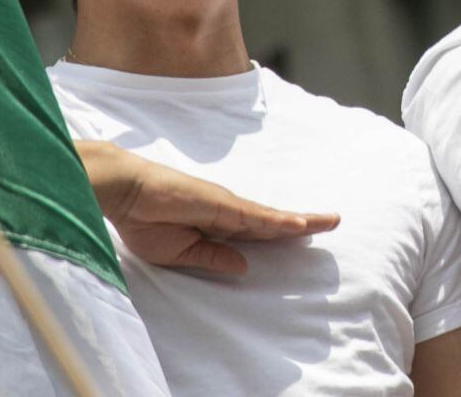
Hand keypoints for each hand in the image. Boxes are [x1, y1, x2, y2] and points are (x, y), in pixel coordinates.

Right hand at [77, 140, 339, 274]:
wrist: (126, 194)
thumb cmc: (145, 221)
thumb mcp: (181, 254)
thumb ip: (214, 258)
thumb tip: (245, 267)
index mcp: (219, 227)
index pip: (258, 234)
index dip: (281, 236)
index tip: (306, 238)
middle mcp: (230, 213)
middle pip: (274, 222)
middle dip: (303, 223)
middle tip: (334, 222)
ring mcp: (228, 206)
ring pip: (272, 217)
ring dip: (301, 220)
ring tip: (330, 221)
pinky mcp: (222, 204)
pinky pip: (255, 216)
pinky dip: (277, 221)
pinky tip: (299, 225)